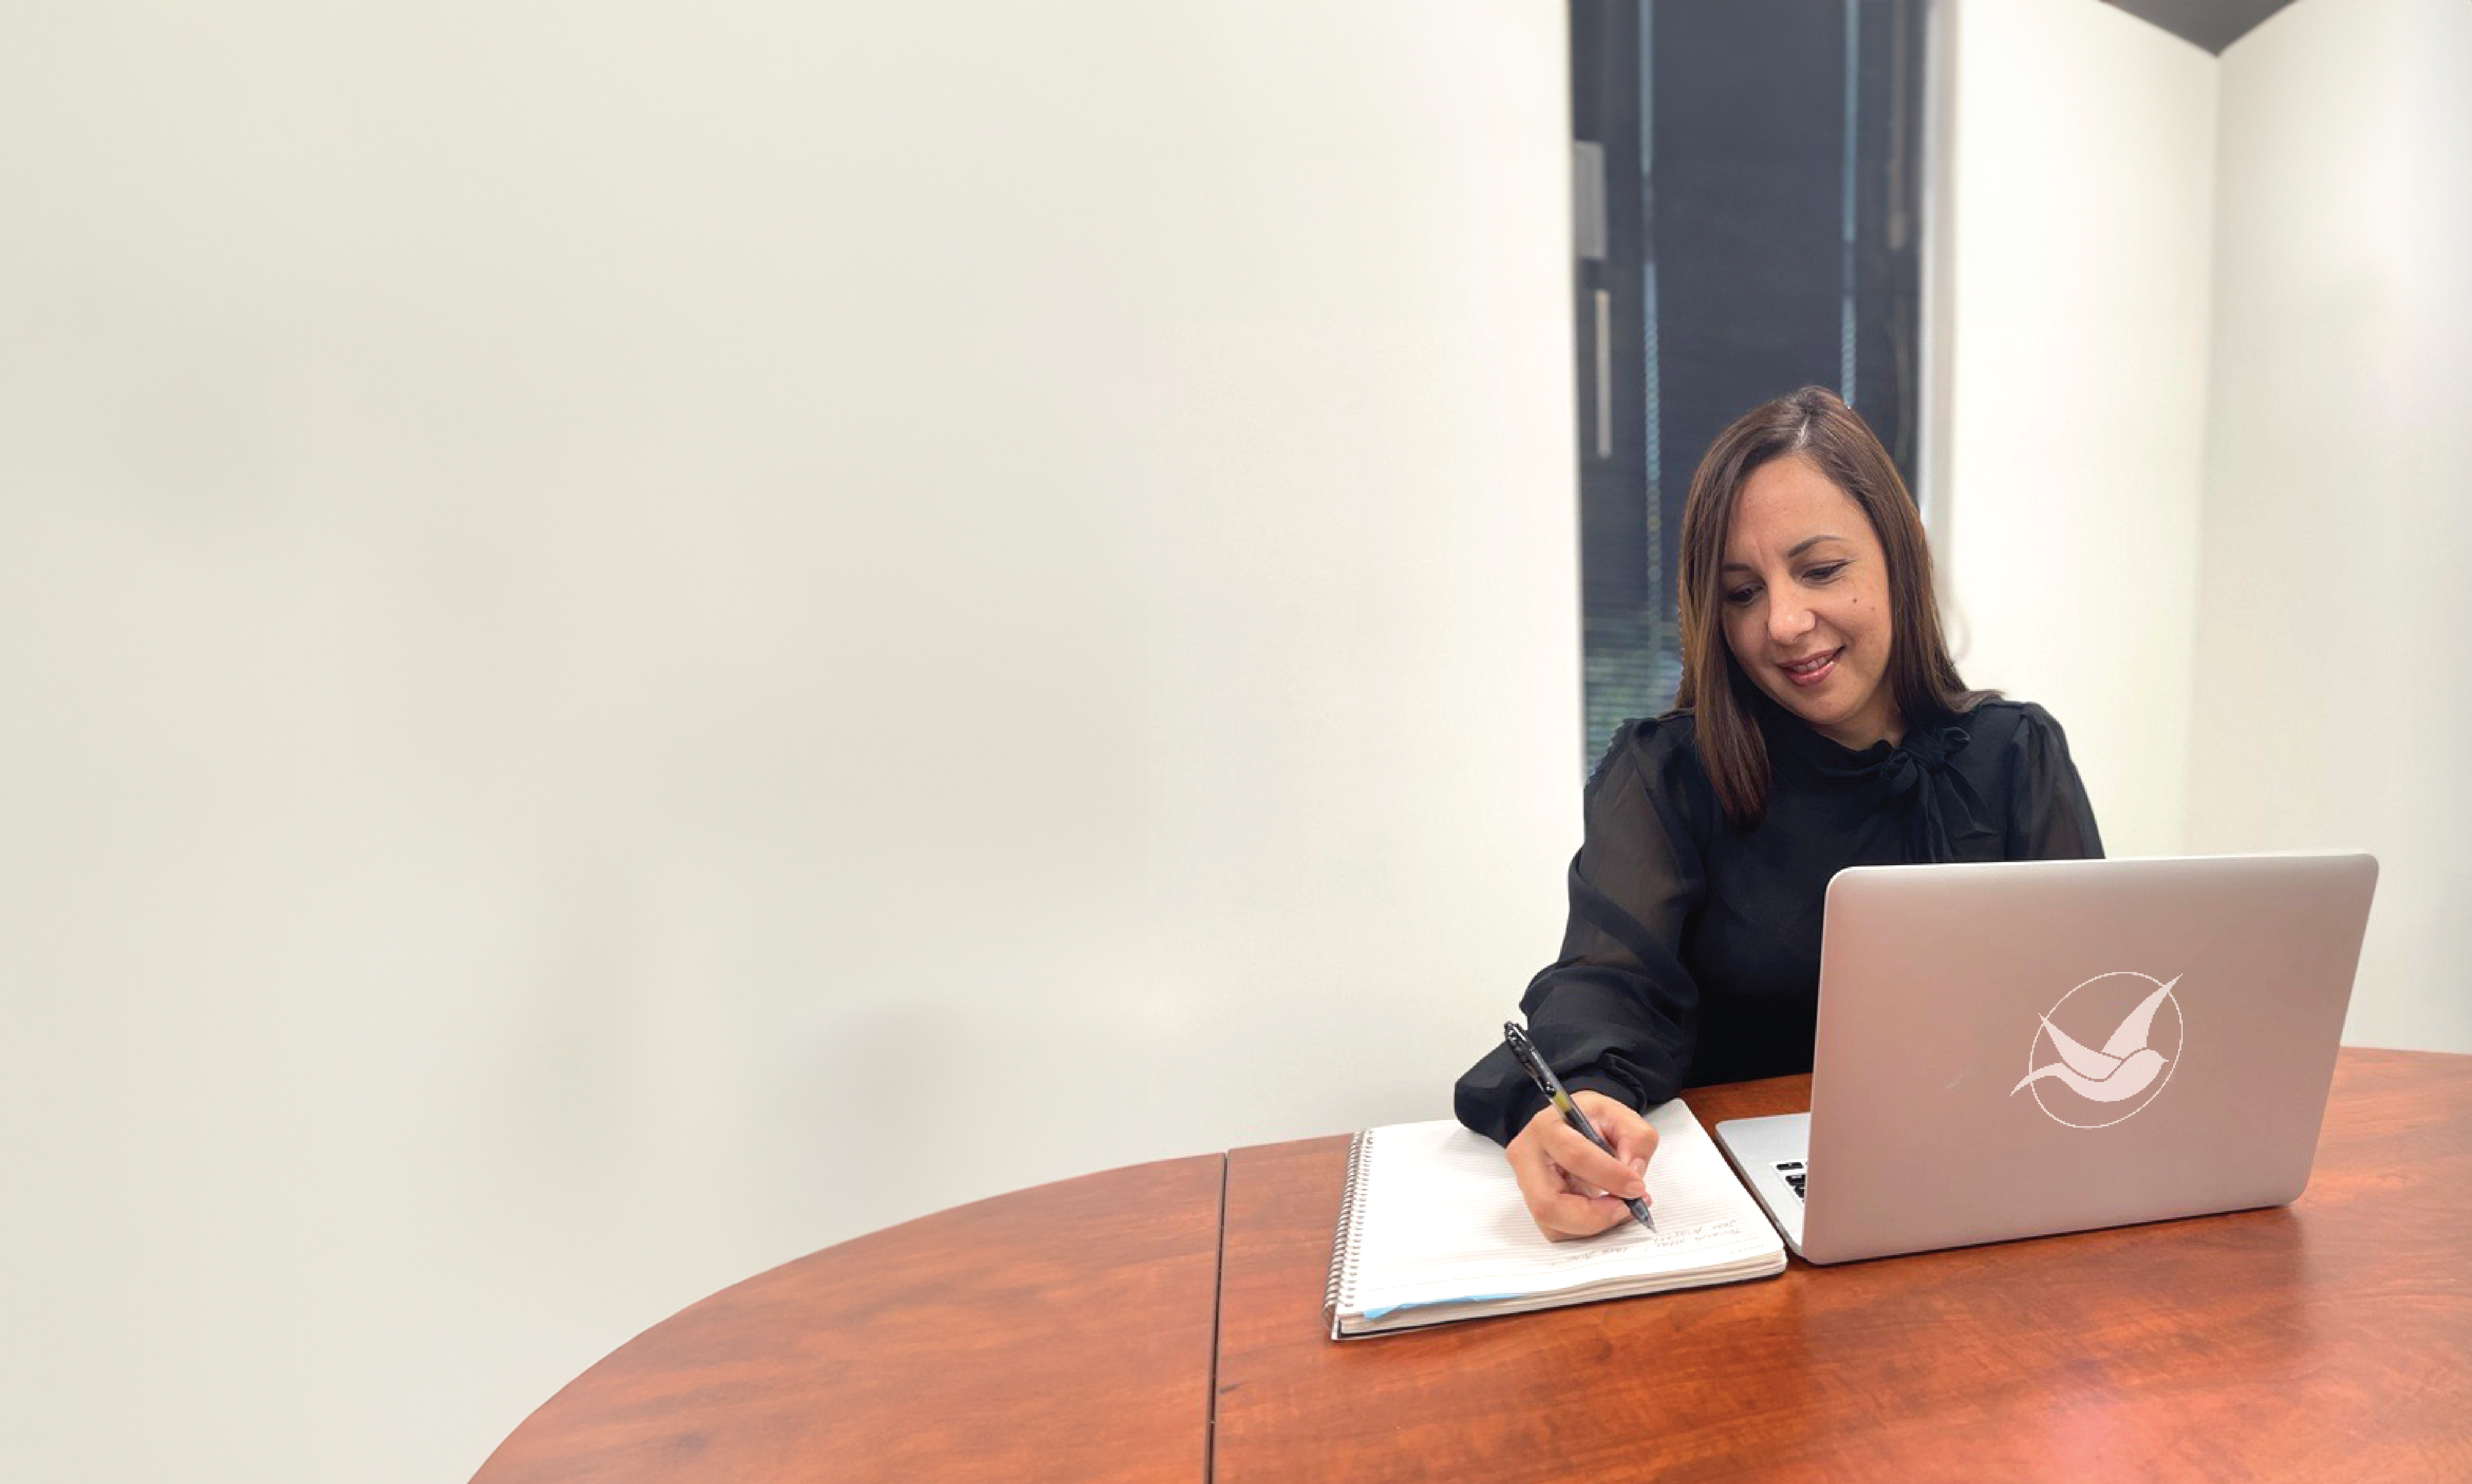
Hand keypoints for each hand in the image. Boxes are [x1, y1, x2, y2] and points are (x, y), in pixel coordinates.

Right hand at [1504, 1091, 1658, 1240]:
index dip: (1610, 1175)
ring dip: (1593, 1225)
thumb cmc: (1591, 1121)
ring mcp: (1526, 1186)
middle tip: (1626, 1208)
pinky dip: (1586, 1230)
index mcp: (1546, 1127)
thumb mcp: (1619, 1115)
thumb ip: (1636, 1138)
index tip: (1637, 1186)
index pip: (1574, 1156)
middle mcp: (1526, 1158)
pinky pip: (1558, 1232)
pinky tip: (1605, 1212)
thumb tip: (1633, 1173)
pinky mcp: (1534, 1206)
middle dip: (1594, 1216)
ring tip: (1620, 1208)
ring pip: (1552, 1225)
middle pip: (1548, 1204)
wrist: (1571, 1129)